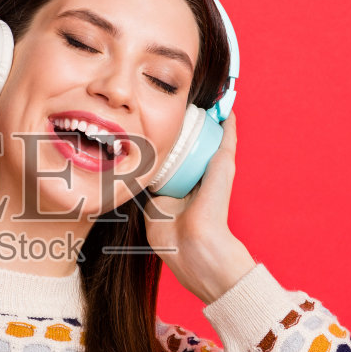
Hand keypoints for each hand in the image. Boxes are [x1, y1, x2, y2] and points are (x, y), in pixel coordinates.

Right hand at [143, 109, 255, 302]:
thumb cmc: (214, 206)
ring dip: (141, 152)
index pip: (188, 141)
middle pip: (167, 151)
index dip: (181, 125)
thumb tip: (230, 112)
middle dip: (157, 135)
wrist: (196, 245)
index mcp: (200, 170)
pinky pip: (137, 184)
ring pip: (150, 165)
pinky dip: (130, 172)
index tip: (171, 106)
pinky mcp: (148, 204)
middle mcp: (182, 180)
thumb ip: (226, 140)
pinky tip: (121, 154)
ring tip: (130, 129)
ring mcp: (164, 192)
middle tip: (145, 114)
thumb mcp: (224, 165)